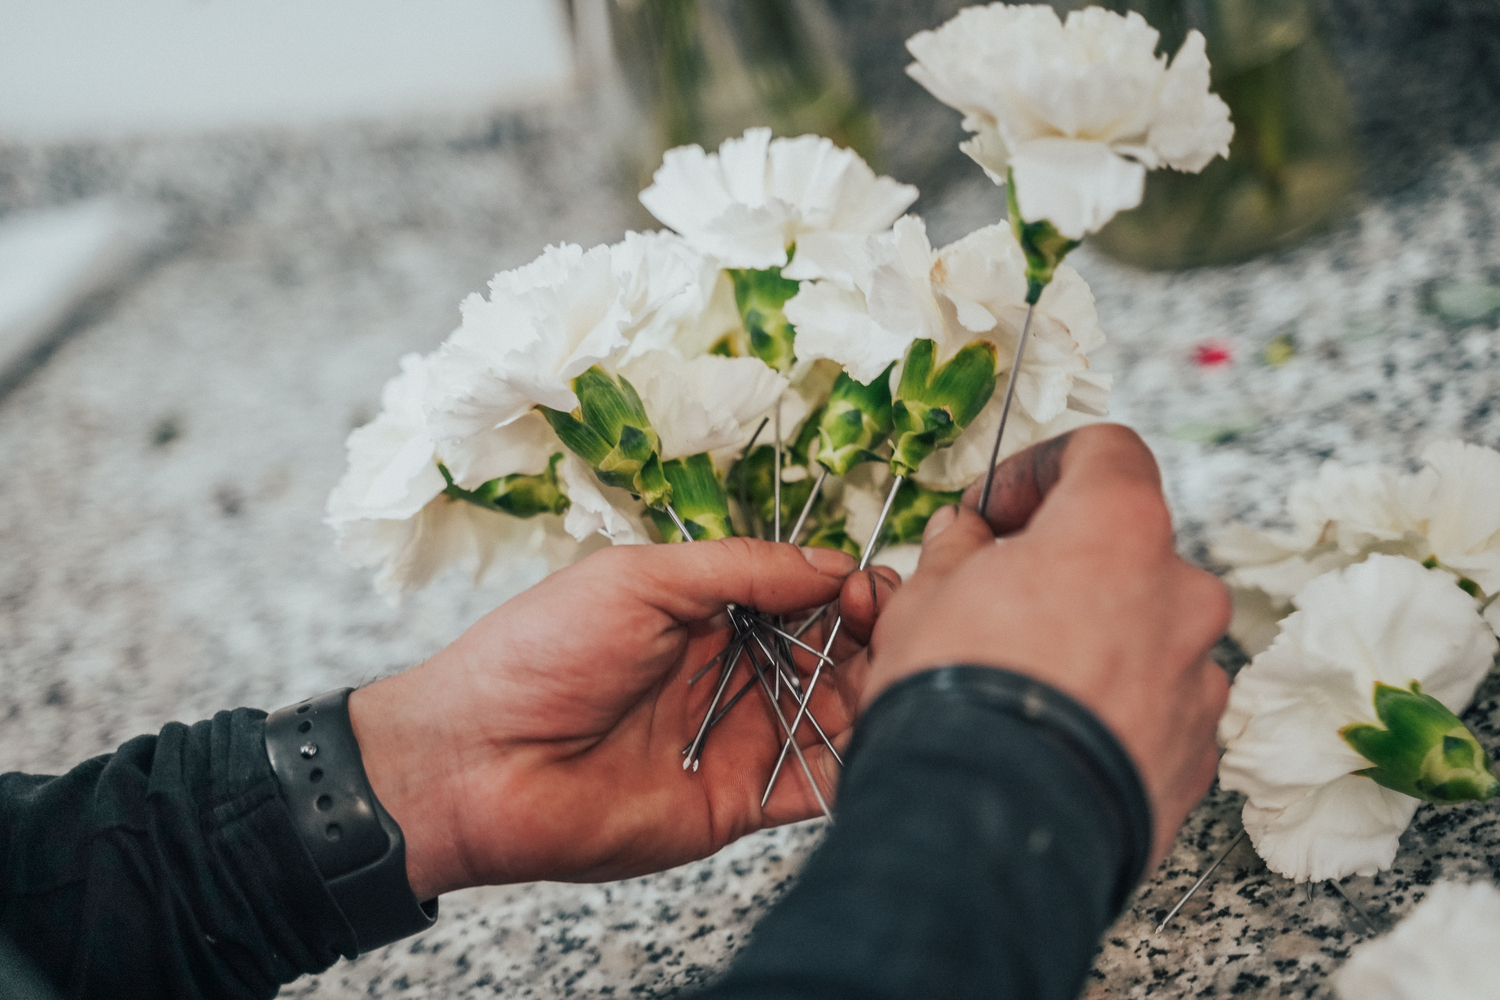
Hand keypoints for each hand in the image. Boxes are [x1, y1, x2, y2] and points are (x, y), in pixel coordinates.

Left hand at [349, 538, 896, 898]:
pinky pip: (811, 788)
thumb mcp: (641, 579)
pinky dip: (852, 769)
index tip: (870, 588)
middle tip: (892, 634)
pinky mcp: (737, 804)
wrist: (476, 763)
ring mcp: (737, 740)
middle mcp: (731, 673)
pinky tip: (880, 743)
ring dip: (875, 698)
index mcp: (706, 612)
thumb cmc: (539, 655)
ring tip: (897, 683)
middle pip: (831, 655)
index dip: (845, 589)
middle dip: (872, 640)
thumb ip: (741, 569)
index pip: (803, 595)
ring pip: (834, 718)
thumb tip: (830, 561)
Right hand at [861, 424, 1229, 866]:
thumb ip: (958, 550)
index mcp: (1119, 530)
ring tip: (1025, 683)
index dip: (1041, 468)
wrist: (990, 829)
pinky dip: (1114, 709)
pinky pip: (1155, 707)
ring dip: (1094, 640)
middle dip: (1065, 567)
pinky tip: (1053, 736)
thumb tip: (966, 540)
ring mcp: (1198, 680)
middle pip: (1128, 550)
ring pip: (1146, 633)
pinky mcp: (1196, 755)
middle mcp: (1180, 595)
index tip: (996, 509)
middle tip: (999, 600)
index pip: (1106, 452)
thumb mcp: (925, 595)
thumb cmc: (957, 698)